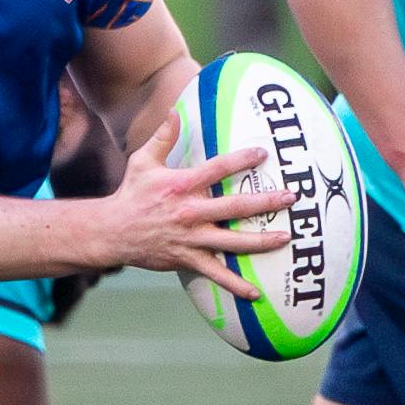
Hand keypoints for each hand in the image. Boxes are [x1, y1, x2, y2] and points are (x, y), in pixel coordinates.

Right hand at [90, 135, 288, 287]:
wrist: (112, 232)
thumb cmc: (131, 193)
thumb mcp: (143, 161)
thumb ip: (163, 137)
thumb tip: (174, 110)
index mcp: (182, 186)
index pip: (218, 169)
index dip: (241, 160)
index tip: (263, 154)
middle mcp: (190, 212)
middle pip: (235, 207)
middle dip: (266, 202)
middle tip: (291, 198)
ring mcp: (191, 238)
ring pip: (232, 242)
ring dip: (261, 241)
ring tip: (286, 237)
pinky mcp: (187, 259)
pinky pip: (216, 274)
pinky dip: (235, 285)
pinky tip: (256, 293)